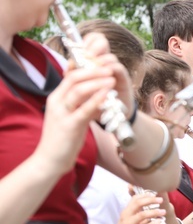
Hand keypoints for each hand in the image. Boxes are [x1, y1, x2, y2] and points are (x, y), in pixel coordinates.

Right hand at [36, 57, 115, 173]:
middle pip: (74, 78)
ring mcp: (62, 113)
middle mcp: (57, 102)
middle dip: (93, 71)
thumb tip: (97, 90)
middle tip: (109, 67)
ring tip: (111, 77)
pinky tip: (107, 93)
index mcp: (57, 97)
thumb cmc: (63, 137)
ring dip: (96, 82)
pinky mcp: (69, 126)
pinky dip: (96, 99)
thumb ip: (81, 102)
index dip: (87, 67)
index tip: (102, 63)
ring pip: (78, 91)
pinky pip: (84, 109)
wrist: (50, 160)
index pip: (71, 75)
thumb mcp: (71, 115)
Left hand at [79, 32, 135, 117]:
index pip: (93, 40)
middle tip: (85, 55)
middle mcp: (105, 62)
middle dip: (93, 45)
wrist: (110, 115)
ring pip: (109, 56)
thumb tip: (69, 65)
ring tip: (91, 66)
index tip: (78, 47)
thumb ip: (75, 75)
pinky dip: (110, 68)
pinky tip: (102, 74)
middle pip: (102, 41)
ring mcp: (115, 70)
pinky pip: (118, 68)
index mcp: (94, 60)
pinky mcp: (123, 79)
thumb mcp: (81, 87)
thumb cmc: (94, 100)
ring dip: (99, 59)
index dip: (87, 40)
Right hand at [109, 191, 164, 223]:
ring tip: (163, 212)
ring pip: (142, 214)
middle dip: (151, 200)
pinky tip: (159, 222)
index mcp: (126, 212)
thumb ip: (139, 217)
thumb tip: (152, 210)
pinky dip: (152, 223)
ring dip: (154, 212)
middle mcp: (126, 216)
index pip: (135, 199)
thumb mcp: (130, 222)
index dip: (145, 195)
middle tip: (160, 200)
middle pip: (138, 203)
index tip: (154, 194)